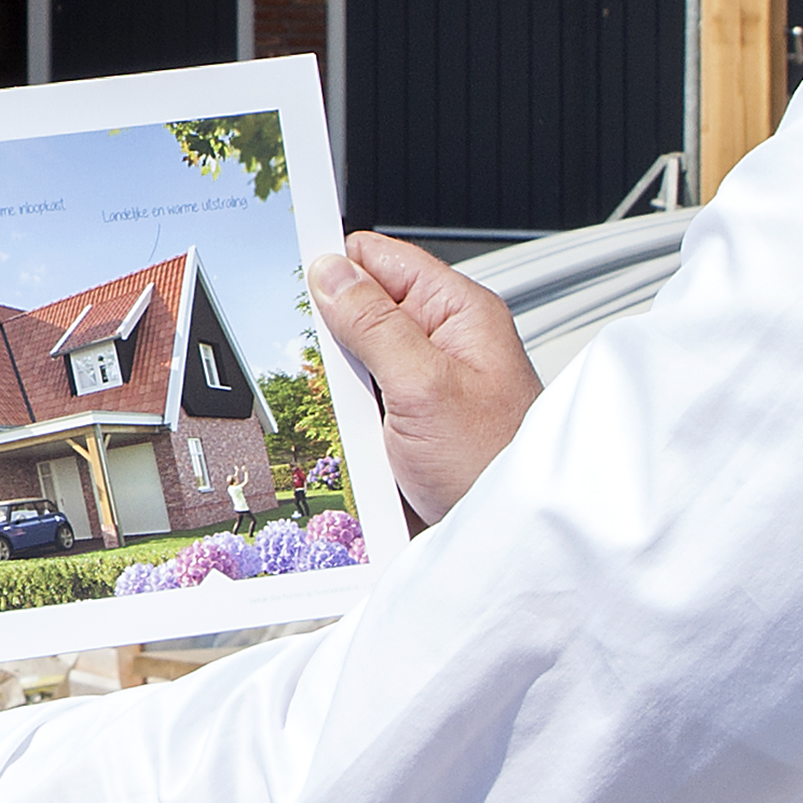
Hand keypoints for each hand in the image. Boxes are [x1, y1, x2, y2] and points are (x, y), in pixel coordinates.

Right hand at [307, 228, 540, 530]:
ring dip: (335, 387)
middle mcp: (442, 345)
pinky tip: (342, 438)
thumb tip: (331, 272)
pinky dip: (341, 420)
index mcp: (457, 314)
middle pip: (361, 312)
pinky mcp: (408, 428)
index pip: (381, 260)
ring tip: (346, 416)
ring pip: (354, 365)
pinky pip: (359, 408)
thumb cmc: (495, 464)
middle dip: (331, 336)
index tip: (293, 280)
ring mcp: (424, 388)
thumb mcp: (425, 385)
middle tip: (327, 368)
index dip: (337, 266)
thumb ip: (374, 324)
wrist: (509, 542)